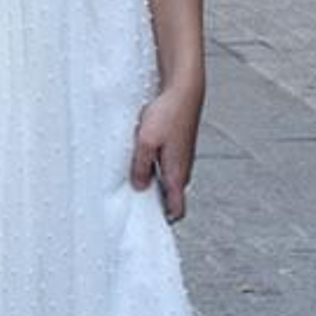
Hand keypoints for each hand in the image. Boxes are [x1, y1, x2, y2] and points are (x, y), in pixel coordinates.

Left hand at [129, 80, 201, 223]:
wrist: (184, 90)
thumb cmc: (166, 114)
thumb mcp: (145, 142)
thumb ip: (141, 167)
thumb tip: (139, 187)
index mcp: (177, 174)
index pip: (177, 210)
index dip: (166, 221)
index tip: (149, 226)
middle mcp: (182, 170)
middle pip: (170, 196)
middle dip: (154, 203)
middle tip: (132, 206)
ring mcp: (181, 158)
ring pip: (166, 179)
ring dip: (152, 182)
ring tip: (131, 183)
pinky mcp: (177, 146)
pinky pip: (165, 165)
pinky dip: (154, 168)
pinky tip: (139, 159)